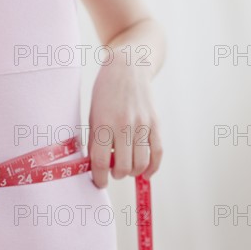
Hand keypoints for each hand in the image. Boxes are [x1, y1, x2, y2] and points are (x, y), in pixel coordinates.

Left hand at [87, 58, 162, 187]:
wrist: (127, 67)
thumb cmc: (105, 91)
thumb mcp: (93, 113)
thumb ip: (95, 139)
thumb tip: (97, 166)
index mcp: (103, 122)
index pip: (100, 161)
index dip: (99, 178)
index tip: (99, 182)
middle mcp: (123, 124)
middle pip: (122, 166)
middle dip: (116, 174)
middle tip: (112, 171)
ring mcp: (142, 124)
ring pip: (141, 164)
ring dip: (133, 172)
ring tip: (126, 167)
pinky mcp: (155, 122)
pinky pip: (158, 152)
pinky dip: (152, 167)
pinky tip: (146, 171)